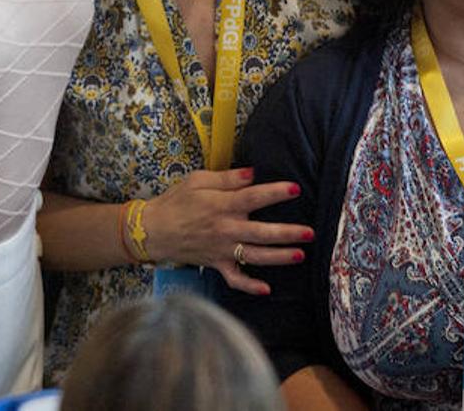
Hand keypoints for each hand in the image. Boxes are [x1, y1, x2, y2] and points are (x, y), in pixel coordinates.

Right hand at [141, 167, 311, 293]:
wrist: (153, 230)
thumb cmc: (176, 201)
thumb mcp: (198, 180)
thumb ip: (226, 178)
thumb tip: (252, 173)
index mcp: (222, 206)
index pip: (253, 198)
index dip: (275, 193)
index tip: (294, 189)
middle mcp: (225, 229)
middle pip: (261, 232)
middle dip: (287, 233)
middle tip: (310, 232)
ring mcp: (222, 250)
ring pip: (255, 256)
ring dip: (279, 257)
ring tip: (300, 255)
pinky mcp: (216, 264)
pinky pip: (235, 279)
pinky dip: (250, 286)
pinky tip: (267, 288)